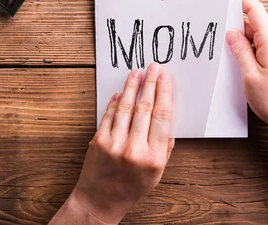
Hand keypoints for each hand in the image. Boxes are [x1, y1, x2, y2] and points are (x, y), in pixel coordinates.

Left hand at [62, 64, 174, 224]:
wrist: (100, 200)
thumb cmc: (131, 188)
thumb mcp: (157, 174)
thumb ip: (164, 149)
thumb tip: (169, 125)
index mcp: (153, 156)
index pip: (162, 116)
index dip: (164, 93)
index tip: (166, 78)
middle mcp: (134, 148)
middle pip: (145, 107)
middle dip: (150, 84)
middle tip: (154, 68)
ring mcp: (114, 143)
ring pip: (126, 107)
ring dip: (132, 86)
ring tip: (137, 72)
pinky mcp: (99, 141)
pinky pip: (109, 115)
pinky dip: (115, 101)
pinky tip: (121, 91)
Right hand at [226, 0, 267, 138]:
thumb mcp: (249, 75)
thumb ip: (240, 50)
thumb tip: (231, 32)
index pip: (255, 11)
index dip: (240, 0)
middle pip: (254, 24)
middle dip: (236, 29)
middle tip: (218, 36)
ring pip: (257, 37)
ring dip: (243, 43)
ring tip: (230, 58)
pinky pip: (262, 47)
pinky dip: (250, 51)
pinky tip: (241, 64)